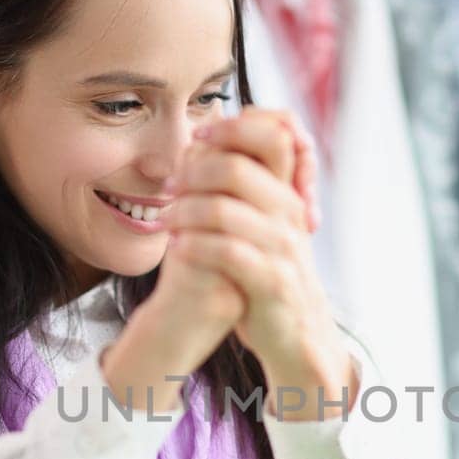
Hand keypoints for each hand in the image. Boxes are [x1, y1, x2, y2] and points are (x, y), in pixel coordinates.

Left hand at [160, 108, 348, 406]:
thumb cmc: (266, 270)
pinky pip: (226, 252)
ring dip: (183, 212)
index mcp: (287, 192)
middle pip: (235, 168)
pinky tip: (176, 248)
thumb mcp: (263, 221)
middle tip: (169, 188)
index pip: (272, 135)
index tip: (195, 139)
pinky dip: (194, 246)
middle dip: (192, 173)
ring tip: (165, 221)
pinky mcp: (271, 280)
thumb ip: (243, 181)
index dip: (231, 128)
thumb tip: (210, 132)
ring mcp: (283, 246)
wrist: (293, 330)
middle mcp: (289, 213)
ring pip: (223, 209)